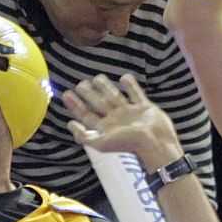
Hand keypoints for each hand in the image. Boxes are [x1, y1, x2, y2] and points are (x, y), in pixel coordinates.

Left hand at [64, 74, 182, 168]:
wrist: (155, 143)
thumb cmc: (129, 144)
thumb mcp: (101, 142)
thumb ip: (84, 135)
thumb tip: (69, 124)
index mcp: (105, 128)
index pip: (86, 115)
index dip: (75, 105)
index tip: (66, 94)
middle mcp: (116, 120)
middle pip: (99, 104)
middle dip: (89, 94)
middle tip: (81, 84)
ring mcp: (130, 113)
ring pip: (115, 96)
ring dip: (106, 88)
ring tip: (98, 78)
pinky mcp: (144, 108)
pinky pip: (136, 94)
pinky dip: (131, 86)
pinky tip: (124, 78)